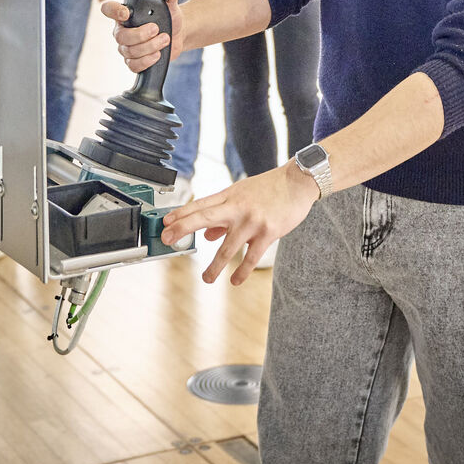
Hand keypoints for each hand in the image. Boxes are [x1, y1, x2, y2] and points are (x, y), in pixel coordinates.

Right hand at [102, 0, 182, 71]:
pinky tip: (157, 55)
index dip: (113, 11)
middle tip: (157, 29)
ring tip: (165, 39)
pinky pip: (133, 65)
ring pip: (129, 51)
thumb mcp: (172, 2)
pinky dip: (146, 61)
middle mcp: (122, 30)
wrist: (179, 34)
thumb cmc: (170, 16)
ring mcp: (126, 47)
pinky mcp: (134, 61)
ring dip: (149, 46)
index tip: (127, 13)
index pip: (109, 9)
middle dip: (140, 34)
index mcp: (125, 13)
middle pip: (121, 36)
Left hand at [161, 162, 318, 284]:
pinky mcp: (268, 232)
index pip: (200, 205)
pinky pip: (251, 257)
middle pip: (204, 217)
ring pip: (227, 247)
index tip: (165, 223)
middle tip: (167, 240)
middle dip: (183, 228)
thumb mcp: (243, 194)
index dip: (180, 214)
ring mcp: (252, 221)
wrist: (298, 183)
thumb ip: (224, 214)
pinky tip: (235, 280)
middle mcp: (238, 207)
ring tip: (206, 278)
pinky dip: (242, 271)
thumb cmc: (270, 188)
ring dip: (214, 266)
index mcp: (230, 196)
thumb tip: (208, 234)